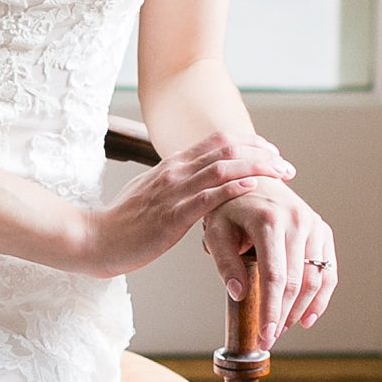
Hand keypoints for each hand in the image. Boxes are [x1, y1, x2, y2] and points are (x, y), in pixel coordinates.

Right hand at [76, 134, 294, 278]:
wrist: (95, 239)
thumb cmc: (123, 222)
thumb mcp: (150, 191)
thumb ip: (173, 182)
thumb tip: (193, 178)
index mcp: (172, 164)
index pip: (217, 142)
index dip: (249, 143)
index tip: (271, 152)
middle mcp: (175, 170)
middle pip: (226, 148)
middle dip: (262, 152)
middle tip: (286, 164)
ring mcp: (173, 191)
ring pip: (223, 167)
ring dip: (257, 167)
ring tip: (281, 173)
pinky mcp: (172, 216)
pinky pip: (209, 197)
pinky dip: (235, 188)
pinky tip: (254, 187)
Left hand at [201, 180, 336, 348]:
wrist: (253, 176)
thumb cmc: (229, 206)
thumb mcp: (216, 230)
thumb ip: (225, 262)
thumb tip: (240, 293)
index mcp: (269, 220)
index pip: (274, 276)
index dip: (271, 310)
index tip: (265, 337)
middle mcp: (297, 220)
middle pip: (296, 281)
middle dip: (283, 315)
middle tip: (269, 339)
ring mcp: (313, 224)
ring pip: (316, 279)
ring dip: (301, 310)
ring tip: (283, 329)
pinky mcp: (322, 230)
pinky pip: (328, 270)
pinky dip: (321, 297)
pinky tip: (307, 317)